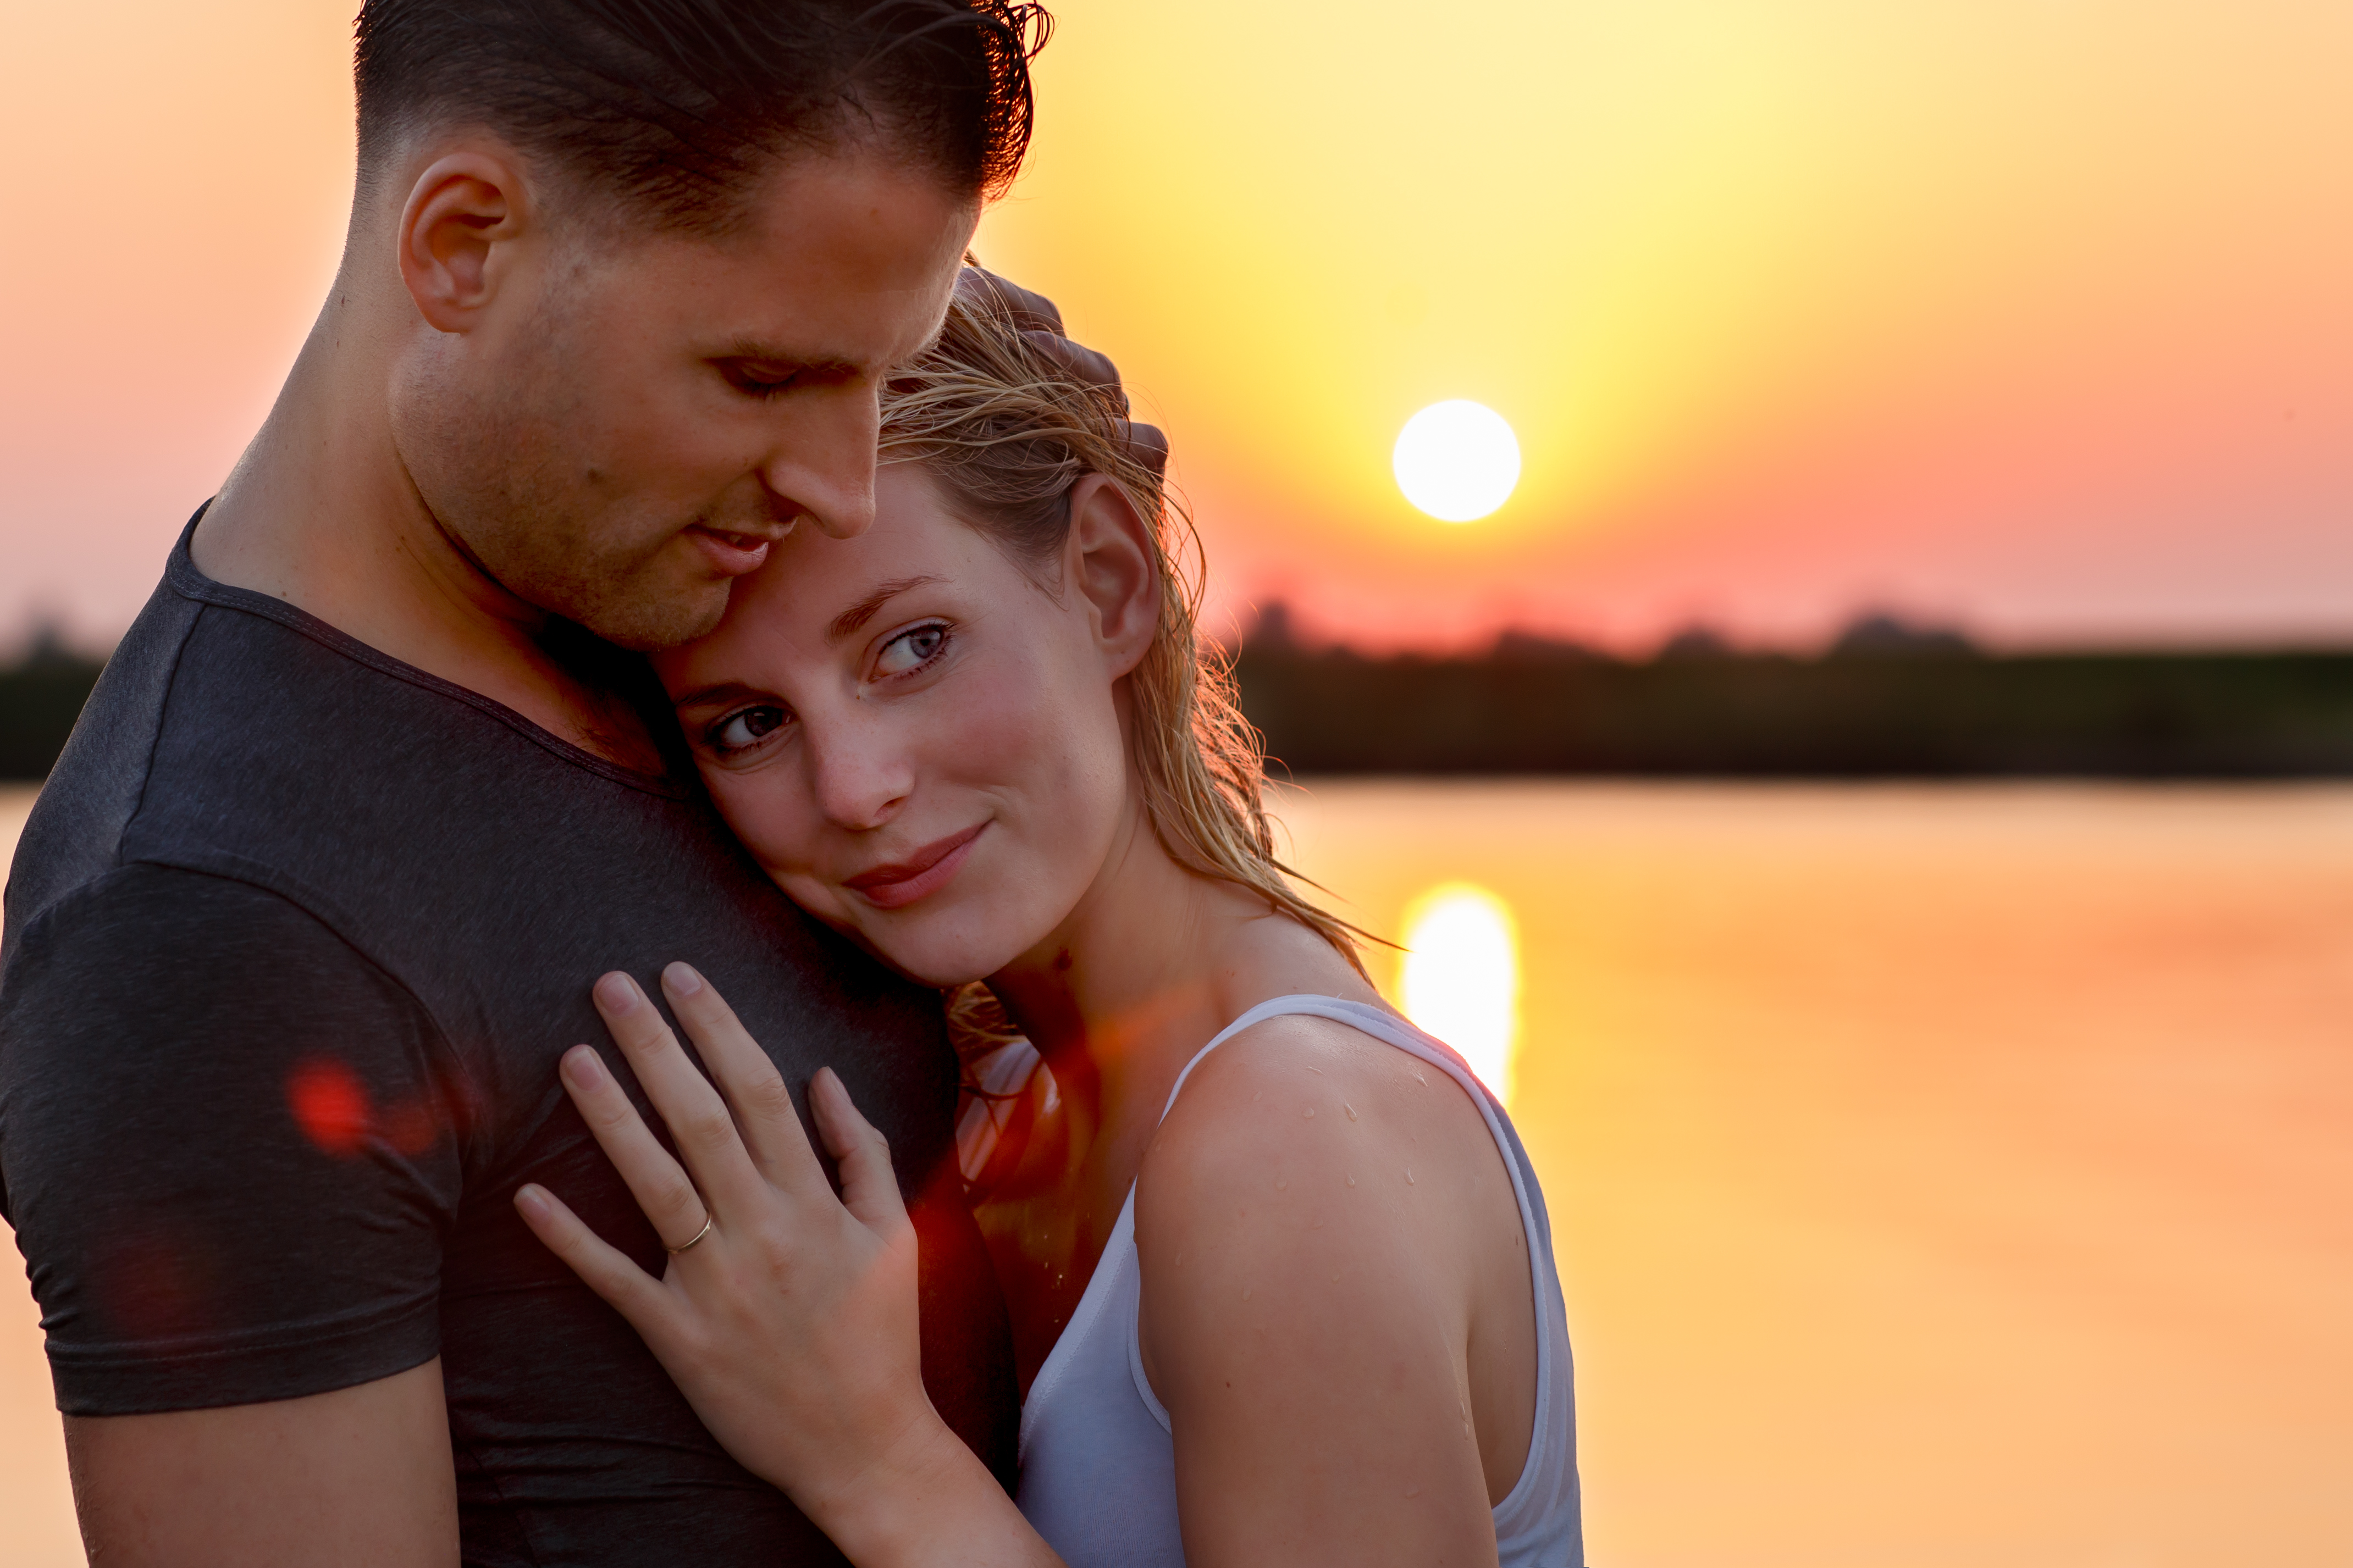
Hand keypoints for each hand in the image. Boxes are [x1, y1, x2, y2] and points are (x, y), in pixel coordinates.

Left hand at [512, 963, 968, 1554]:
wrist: (864, 1445)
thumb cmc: (879, 1334)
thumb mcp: (893, 1234)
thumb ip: (860, 1152)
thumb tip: (823, 1077)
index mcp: (815, 1202)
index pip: (760, 1091)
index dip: (718, 1028)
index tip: (681, 977)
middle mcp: (764, 1232)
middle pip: (702, 1120)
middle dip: (655, 1046)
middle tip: (610, 985)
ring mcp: (717, 1285)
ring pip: (657, 1184)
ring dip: (612, 1118)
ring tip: (573, 1057)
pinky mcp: (678, 1337)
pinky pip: (617, 1281)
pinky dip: (572, 1240)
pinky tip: (529, 1195)